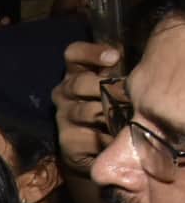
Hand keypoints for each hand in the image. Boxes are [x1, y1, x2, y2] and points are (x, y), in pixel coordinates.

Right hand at [52, 40, 121, 173]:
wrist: (96, 149)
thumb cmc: (112, 108)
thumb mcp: (115, 86)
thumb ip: (120, 71)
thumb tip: (138, 58)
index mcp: (75, 73)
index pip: (74, 54)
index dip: (91, 53)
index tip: (114, 57)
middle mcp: (63, 93)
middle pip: (79, 84)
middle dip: (106, 88)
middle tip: (130, 94)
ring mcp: (63, 118)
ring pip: (88, 112)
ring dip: (112, 115)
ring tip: (131, 118)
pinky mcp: (68, 143)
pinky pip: (90, 139)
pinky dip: (109, 139)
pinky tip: (120, 139)